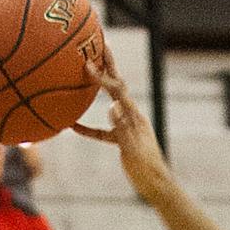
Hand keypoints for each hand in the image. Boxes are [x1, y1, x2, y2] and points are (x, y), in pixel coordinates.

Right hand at [73, 46, 170, 203]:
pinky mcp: (122, 140)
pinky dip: (89, 128)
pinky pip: (102, 131)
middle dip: (108, 66)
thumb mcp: (132, 147)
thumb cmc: (146, 168)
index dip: (103, 78)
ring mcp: (127, 127)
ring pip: (109, 104)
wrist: (155, 184)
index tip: (87, 65)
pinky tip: (74, 126)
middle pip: (117, 87)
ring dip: (98, 89)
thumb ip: (122, 128)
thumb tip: (112, 107)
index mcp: (135, 117)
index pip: (118, 91)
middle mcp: (132, 117)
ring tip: (87, 71)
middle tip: (100, 44)